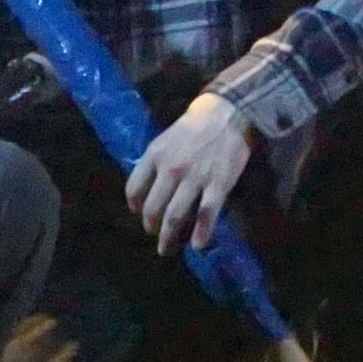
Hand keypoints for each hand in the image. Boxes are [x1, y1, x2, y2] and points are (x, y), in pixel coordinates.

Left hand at [125, 95, 254, 254]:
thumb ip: (155, 160)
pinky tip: (197, 246)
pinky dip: (201, 234)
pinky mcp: (217, 185)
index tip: (139, 212)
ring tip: (167, 248)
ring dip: (169, 237)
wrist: (228, 113)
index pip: (134, 188)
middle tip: (155, 234)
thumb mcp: (166, 138)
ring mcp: (194, 179)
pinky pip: (206, 215)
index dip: (135, 205)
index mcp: (155, 155)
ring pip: (175, 216)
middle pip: (153, 208)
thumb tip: (149, 183)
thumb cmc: (196, 124)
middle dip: (151, 227)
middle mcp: (171, 169)